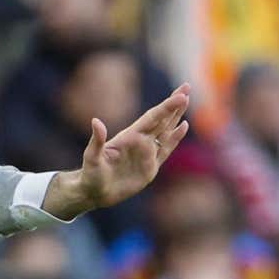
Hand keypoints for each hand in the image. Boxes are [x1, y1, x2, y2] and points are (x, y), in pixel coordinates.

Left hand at [43, 84, 190, 219]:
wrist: (94, 192)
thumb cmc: (91, 174)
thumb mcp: (92, 157)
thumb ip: (97, 140)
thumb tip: (96, 121)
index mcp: (129, 136)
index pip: (152, 118)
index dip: (167, 107)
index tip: (180, 95)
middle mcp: (140, 141)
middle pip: (161, 119)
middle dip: (174, 104)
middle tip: (186, 87)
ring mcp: (147, 153)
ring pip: (166, 130)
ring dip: (176, 116)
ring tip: (186, 100)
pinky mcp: (150, 167)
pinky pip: (166, 149)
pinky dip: (175, 138)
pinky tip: (183, 126)